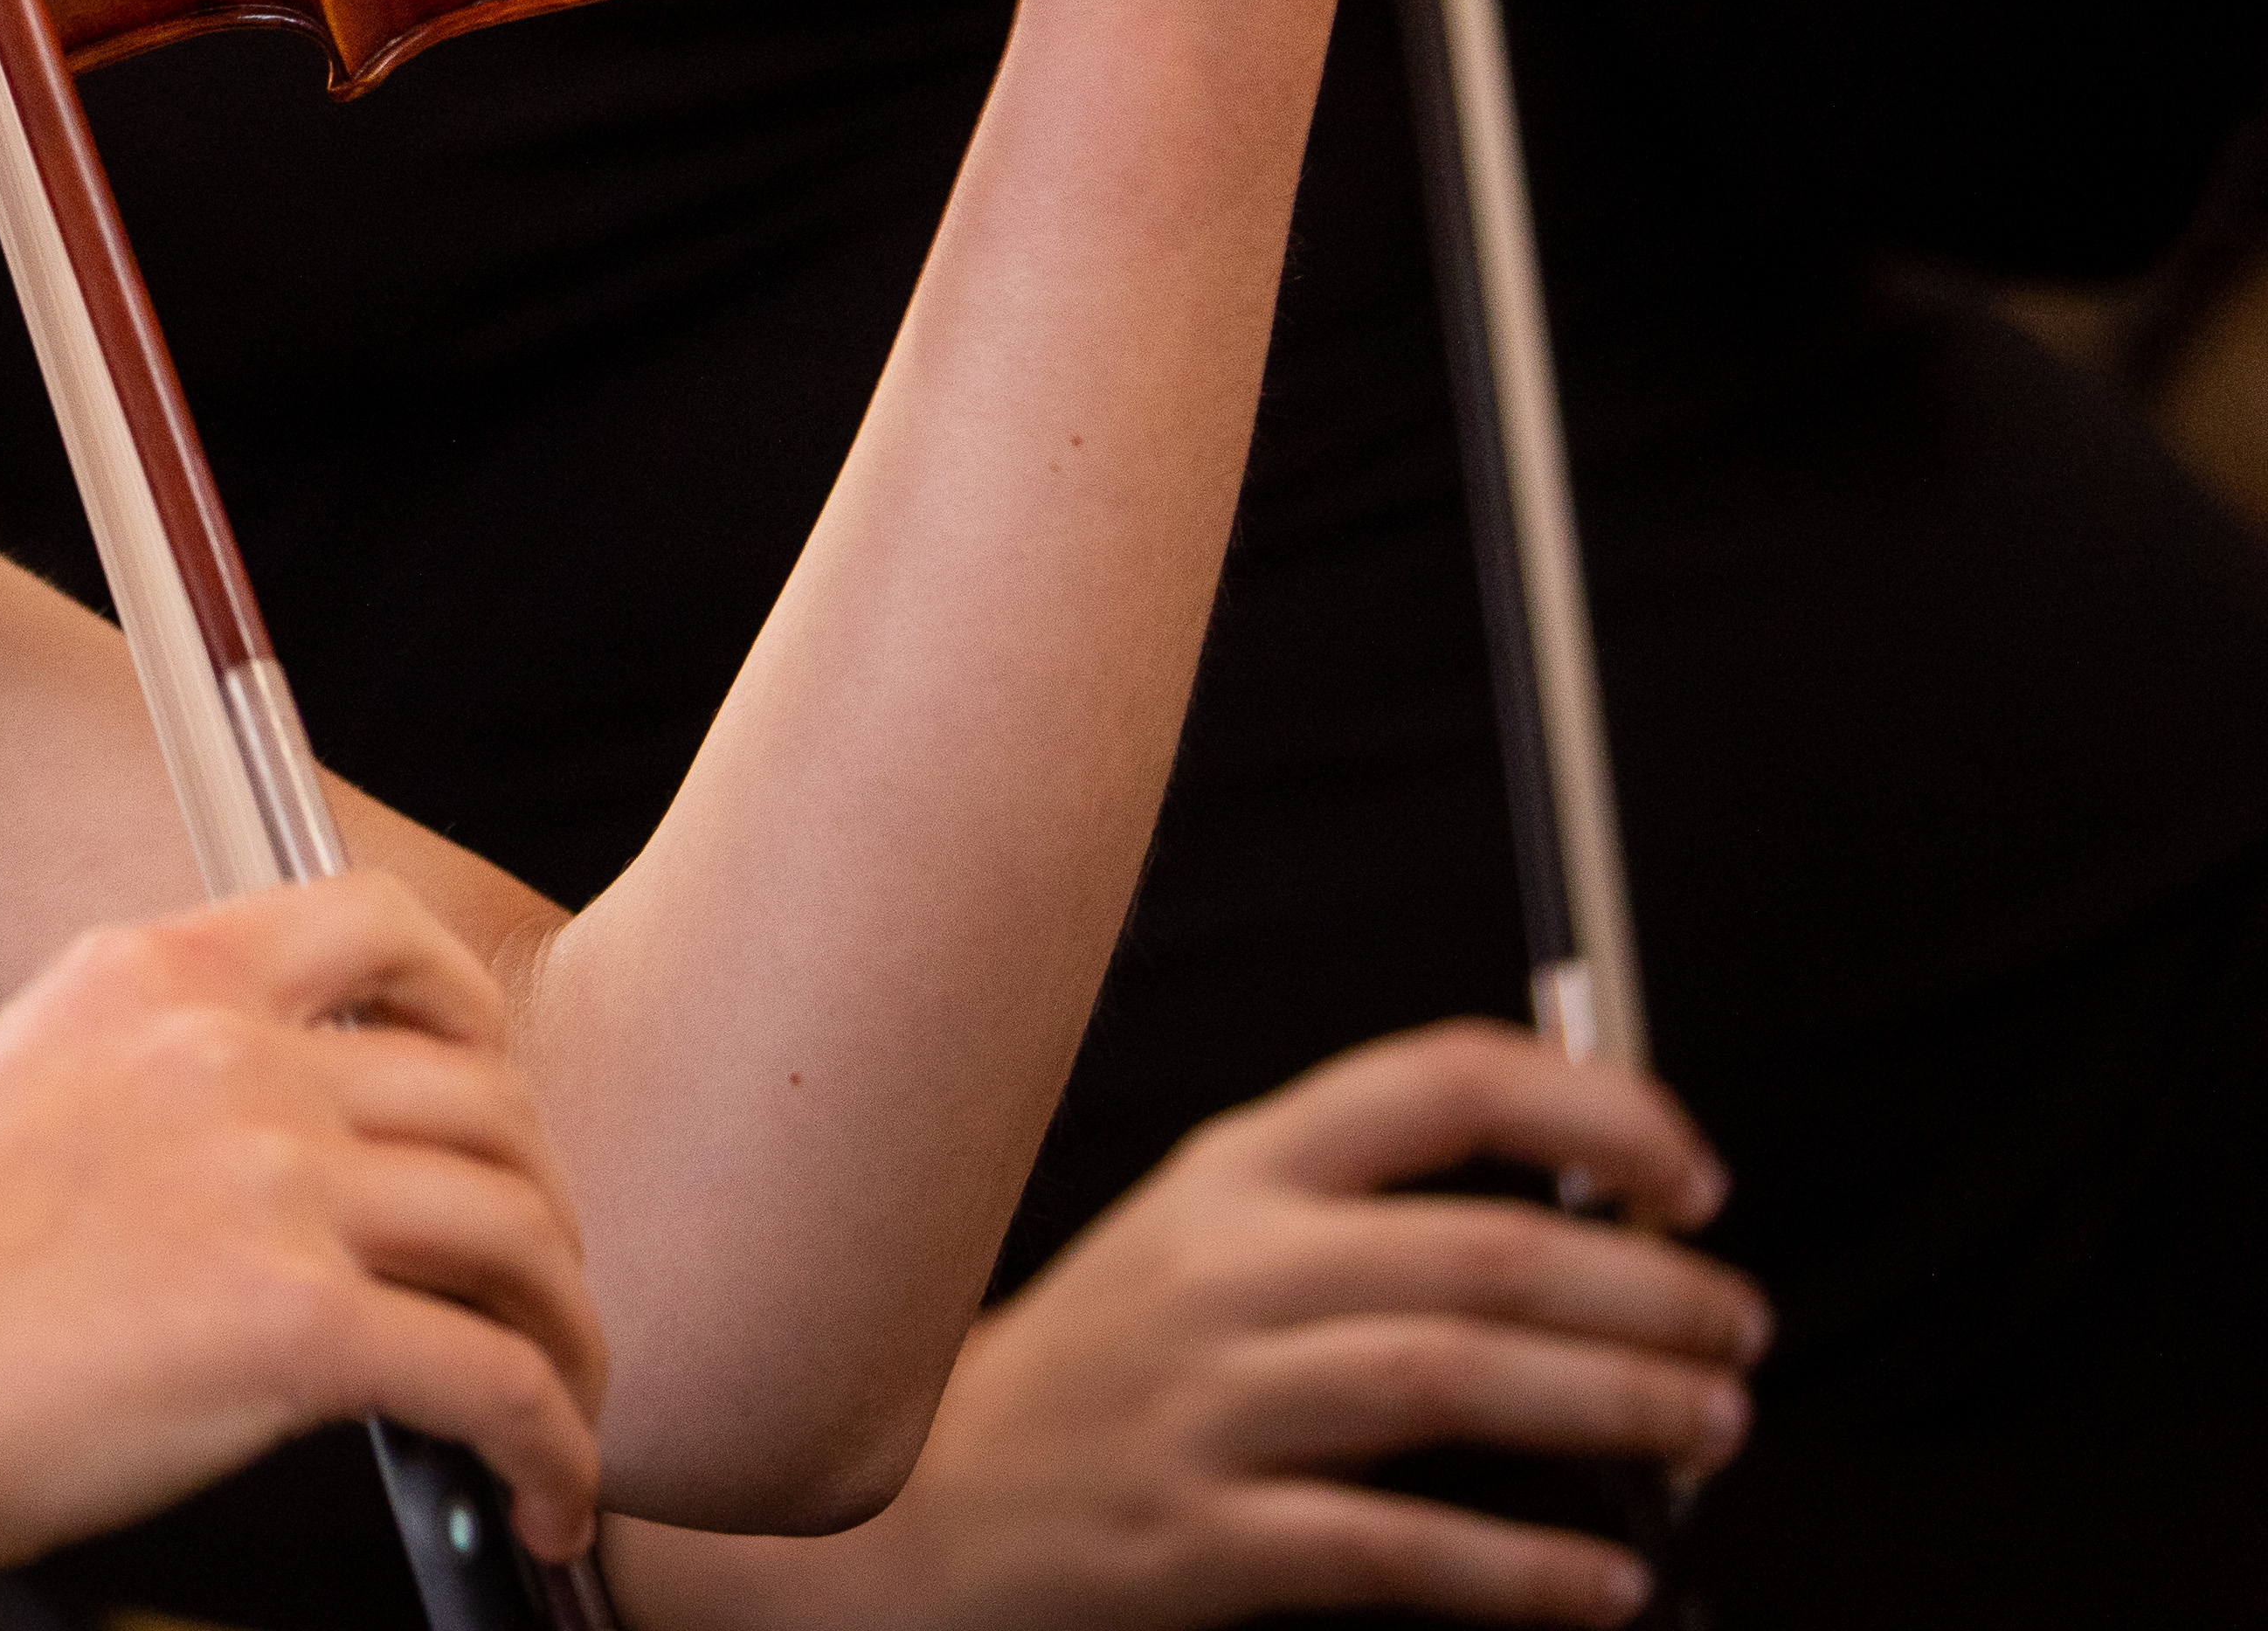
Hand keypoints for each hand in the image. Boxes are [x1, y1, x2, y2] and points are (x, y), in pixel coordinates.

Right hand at [0, 876, 603, 1630]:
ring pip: (521, 1239)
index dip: (481, 1014)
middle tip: (533, 1292)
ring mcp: (265, 1179)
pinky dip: (551, 1448)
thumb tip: (305, 1149)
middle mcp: (225, 1051)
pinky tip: (538, 1496)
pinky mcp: (292, 1323)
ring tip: (555, 1410)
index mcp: (152, 974)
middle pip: (490, 1101)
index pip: (385, 926)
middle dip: (542, 1211)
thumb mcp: (28, 1093)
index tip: (499, 1088)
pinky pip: (497, 1379)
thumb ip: (166, 1081)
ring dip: (567, 1338)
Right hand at [608, 1022, 1758, 1630]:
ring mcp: (1206, 1403)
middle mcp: (1223, 1270)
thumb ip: (1360, 1207)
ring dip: (1616, 1405)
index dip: (1594, 1114)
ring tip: (1707, 1427)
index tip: (1687, 1174)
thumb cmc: (1101, 1373)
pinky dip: (1522, 1569)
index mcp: (1233, 1173)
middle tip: (1738, 1328)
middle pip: (1481, 1249)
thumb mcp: (1203, 1240)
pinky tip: (1602, 1580)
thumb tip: (1586, 1204)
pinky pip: (1394, 1548)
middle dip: (1651, 1291)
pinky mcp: (1201, 1536)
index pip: (1438, 1082)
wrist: (925, 1505)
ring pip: (1452, 1379)